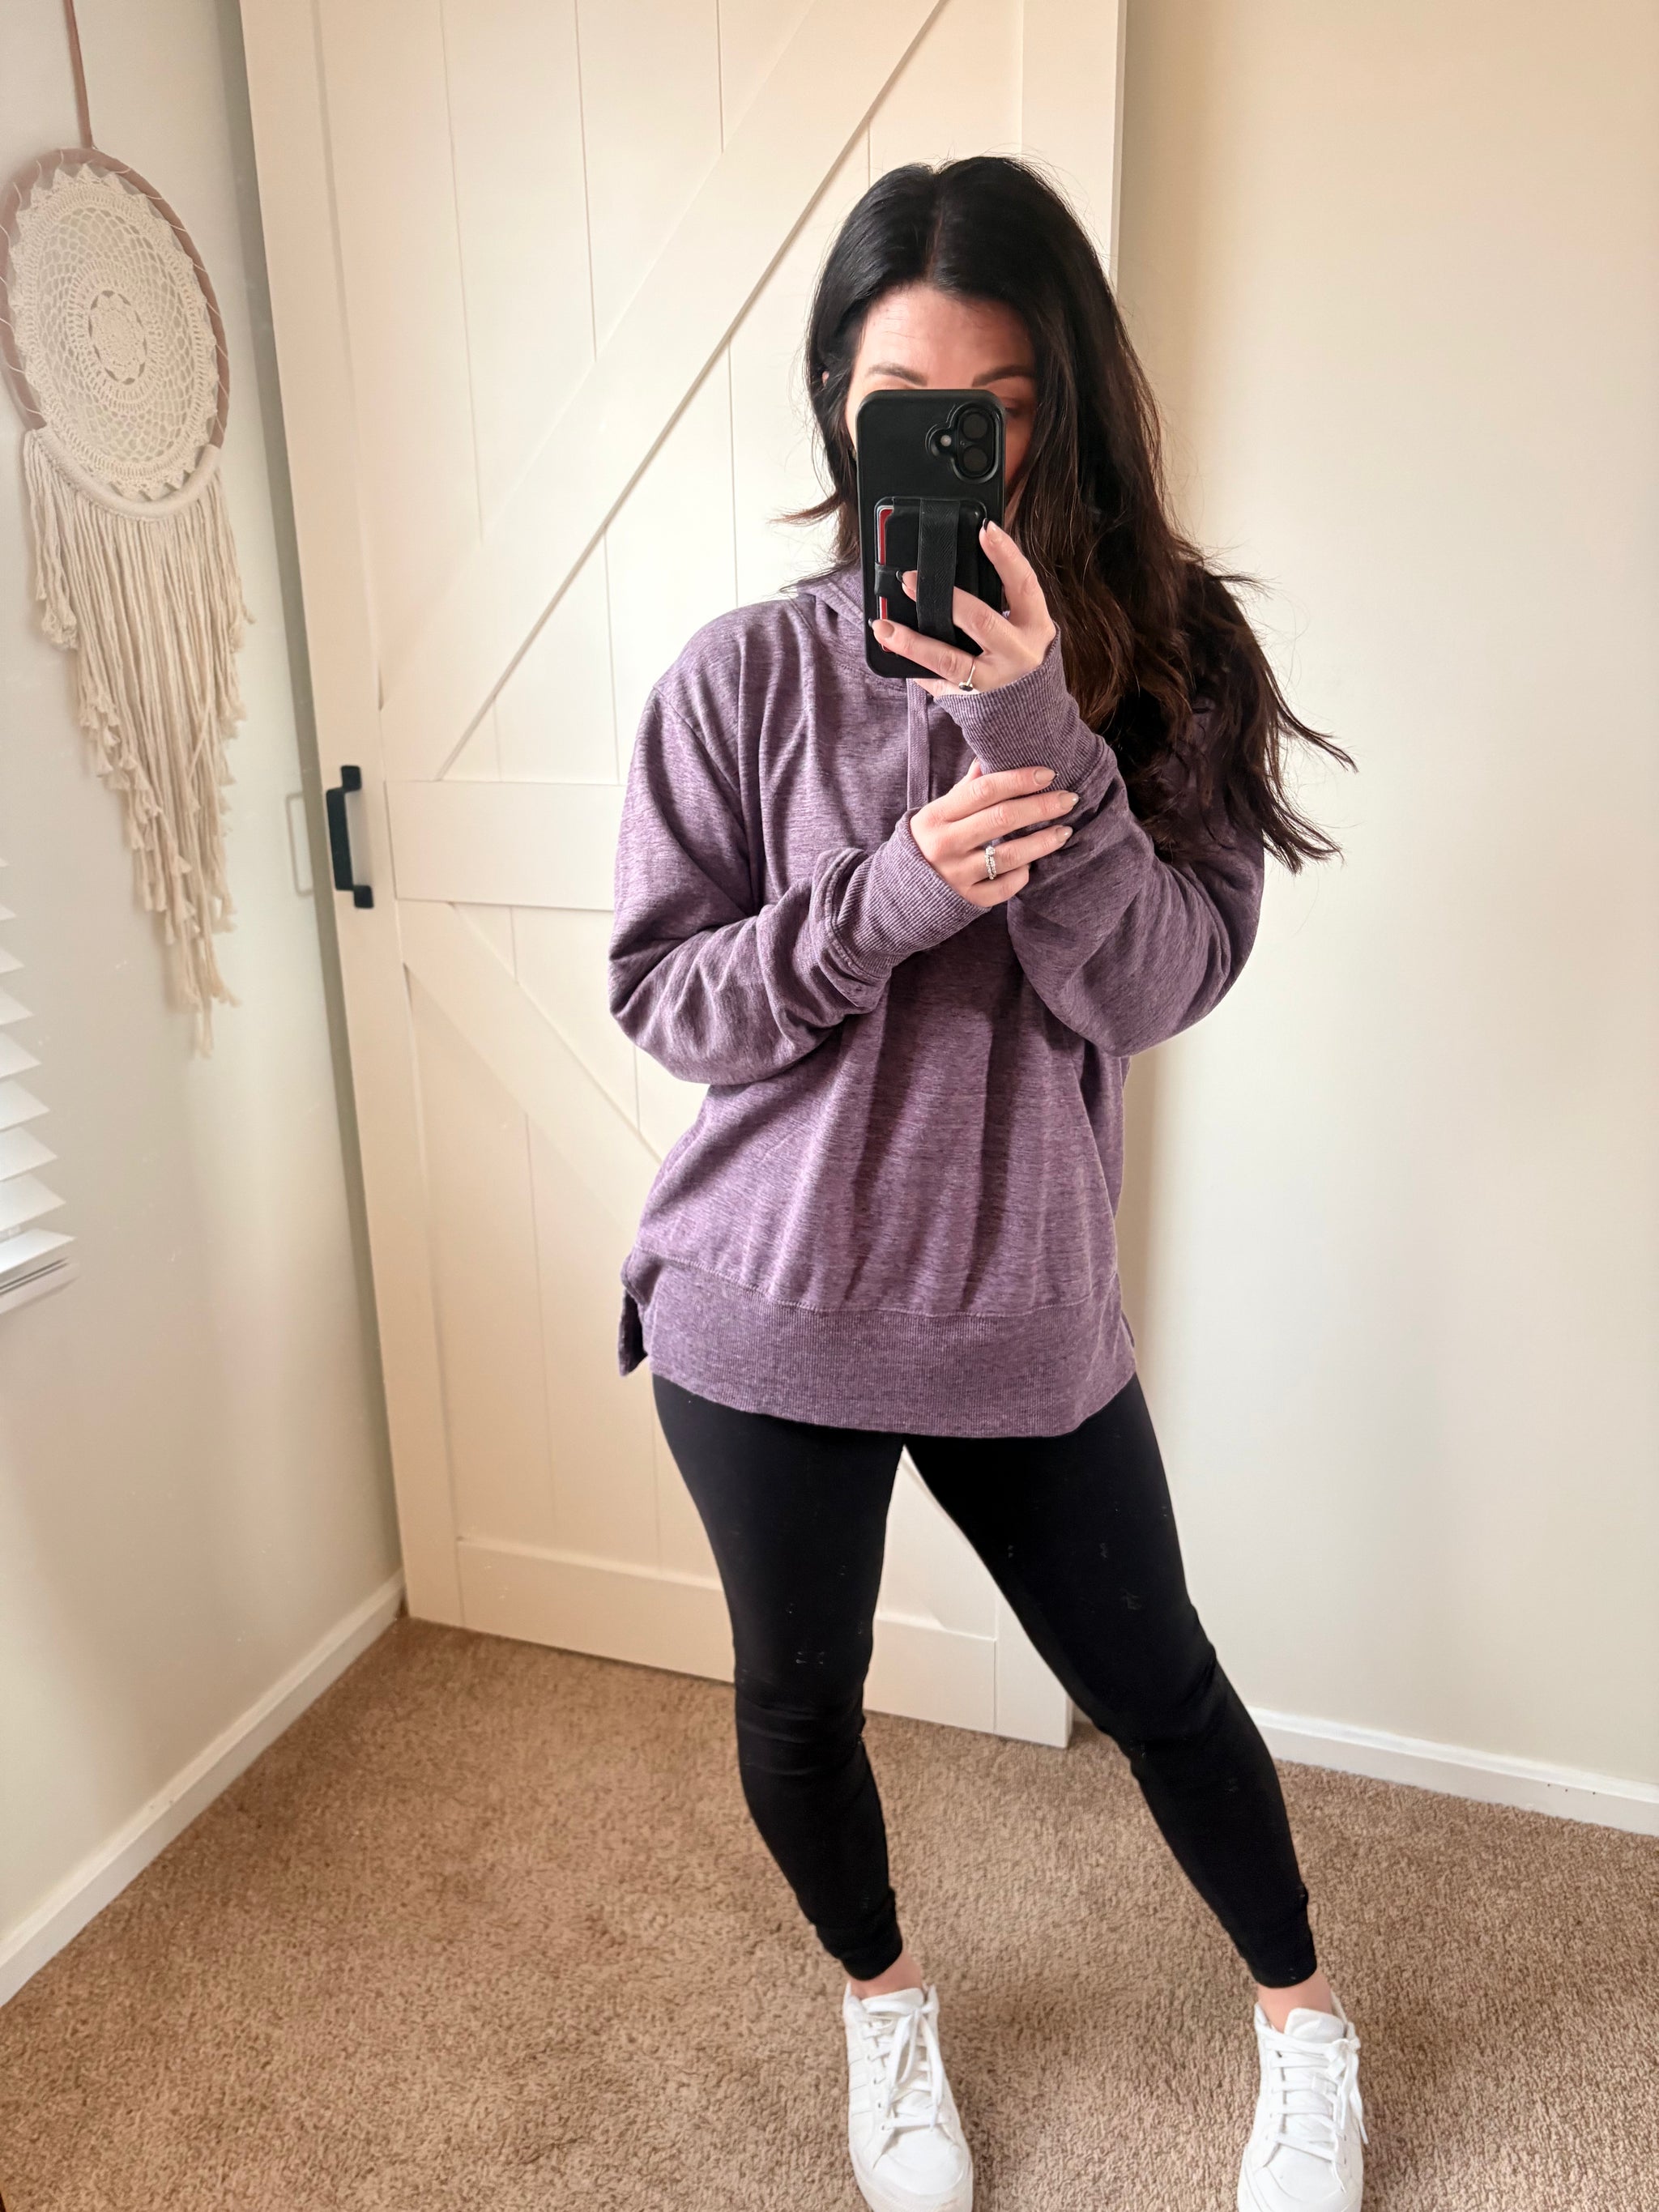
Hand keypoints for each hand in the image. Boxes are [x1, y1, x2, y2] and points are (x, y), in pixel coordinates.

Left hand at [869, 517, 1057, 697]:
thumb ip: (1003, 595)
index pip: (1024, 583)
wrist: (1031, 706)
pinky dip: (915, 667)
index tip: (986, 529)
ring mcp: (994, 679)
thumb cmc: (1020, 650)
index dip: (1006, 556)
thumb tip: (959, 560)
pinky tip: (893, 653)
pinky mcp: (972, 698)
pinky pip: (939, 682)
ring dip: (913, 643)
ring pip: (950, 660)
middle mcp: (1018, 653)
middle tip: (909, 580)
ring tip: (884, 627)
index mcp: (1035, 625)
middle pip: (981, 621)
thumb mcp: (1026, 622)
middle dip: (945, 598)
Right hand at [909, 757, 1077, 907]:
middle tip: (1068, 799)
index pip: (984, 790)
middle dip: (1041, 807)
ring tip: (1064, 831)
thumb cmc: (928, 841)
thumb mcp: (938, 812)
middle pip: (1002, 819)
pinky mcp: (967, 900)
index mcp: (937, 816)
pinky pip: (1003, 889)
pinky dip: (1021, 876)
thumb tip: (990, 756)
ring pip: (1009, 856)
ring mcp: (956, 875)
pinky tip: (1032, 865)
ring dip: (1042, 842)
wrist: (901, 890)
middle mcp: (946, 844)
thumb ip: (966, 789)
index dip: (1019, 780)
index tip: (1048, 774)